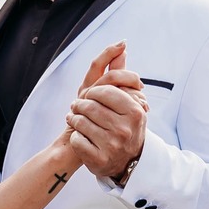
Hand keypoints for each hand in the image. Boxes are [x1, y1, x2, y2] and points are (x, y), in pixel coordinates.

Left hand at [66, 42, 147, 181]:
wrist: (127, 162)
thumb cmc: (124, 125)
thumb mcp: (127, 101)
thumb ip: (121, 75)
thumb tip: (121, 46)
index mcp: (135, 112)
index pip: (104, 90)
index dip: (92, 91)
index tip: (89, 94)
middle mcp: (125, 129)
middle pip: (89, 106)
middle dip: (79, 105)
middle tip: (77, 106)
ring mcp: (112, 146)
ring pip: (80, 122)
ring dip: (73, 119)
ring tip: (74, 118)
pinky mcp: (99, 160)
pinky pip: (77, 141)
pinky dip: (75, 137)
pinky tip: (79, 136)